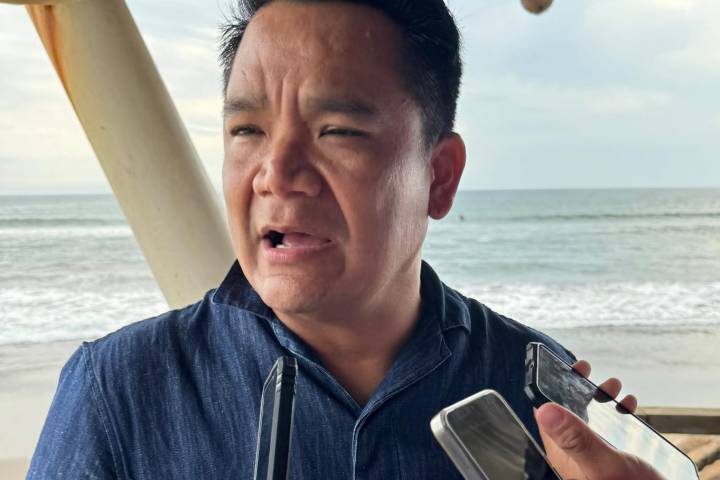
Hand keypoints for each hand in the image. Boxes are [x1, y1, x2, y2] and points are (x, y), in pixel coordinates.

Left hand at [537, 360, 664, 479]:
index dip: (551, 388)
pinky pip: (610, 432)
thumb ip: (575, 437)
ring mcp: (593, 457)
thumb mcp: (601, 462)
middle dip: (579, 389)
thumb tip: (543, 409)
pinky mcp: (612, 461)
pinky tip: (630, 409)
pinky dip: (617, 415)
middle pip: (568, 413)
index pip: (547, 415)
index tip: (564, 368)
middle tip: (590, 372)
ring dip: (600, 399)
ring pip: (590, 420)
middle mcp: (574, 455)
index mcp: (562, 454)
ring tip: (616, 388)